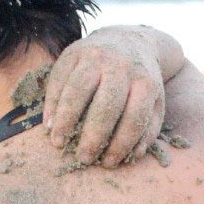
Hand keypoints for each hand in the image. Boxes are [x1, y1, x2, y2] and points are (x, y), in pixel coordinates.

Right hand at [43, 26, 166, 166]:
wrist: (128, 40)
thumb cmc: (140, 80)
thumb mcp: (154, 101)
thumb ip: (148, 127)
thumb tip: (135, 154)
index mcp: (144, 82)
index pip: (134, 117)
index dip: (121, 143)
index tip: (109, 163)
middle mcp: (120, 67)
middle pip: (105, 105)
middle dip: (93, 136)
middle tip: (84, 158)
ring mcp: (95, 56)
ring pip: (77, 90)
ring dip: (66, 120)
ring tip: (58, 143)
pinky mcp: (73, 52)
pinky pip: (59, 79)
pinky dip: (52, 104)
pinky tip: (49, 125)